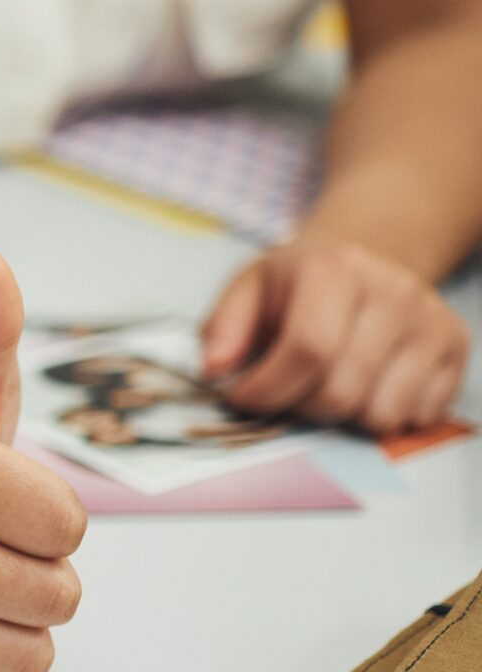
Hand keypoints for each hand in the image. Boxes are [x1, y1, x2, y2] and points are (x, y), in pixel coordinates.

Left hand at [202, 237, 470, 435]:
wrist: (370, 253)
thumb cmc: (299, 283)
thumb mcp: (249, 288)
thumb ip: (224, 328)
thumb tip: (215, 370)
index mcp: (334, 269)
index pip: (307, 349)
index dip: (267, 390)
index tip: (243, 398)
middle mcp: (392, 291)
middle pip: (342, 391)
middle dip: (300, 409)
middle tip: (286, 395)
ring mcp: (430, 319)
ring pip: (381, 413)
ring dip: (343, 419)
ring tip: (327, 388)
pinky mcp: (456, 345)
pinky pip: (418, 415)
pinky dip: (384, 415)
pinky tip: (367, 387)